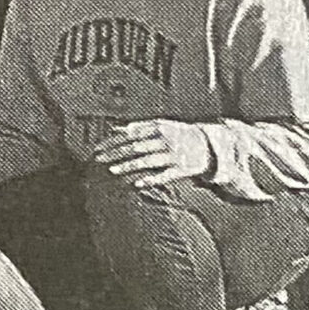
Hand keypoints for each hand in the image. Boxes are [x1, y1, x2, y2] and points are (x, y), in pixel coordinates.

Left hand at [92, 119, 213, 189]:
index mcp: (159, 127)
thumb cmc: (180, 135)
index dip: (112, 141)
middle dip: (115, 153)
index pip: (130, 134)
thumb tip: (117, 128)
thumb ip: (139, 127)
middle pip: (135, 147)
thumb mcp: (162, 126)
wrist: (211, 145)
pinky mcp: (183, 170)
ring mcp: (174, 155)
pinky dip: (151, 179)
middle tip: (98, 159)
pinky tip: (137, 184)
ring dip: (128, 166)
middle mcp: (166, 140)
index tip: (98, 148)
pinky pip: (165, 176)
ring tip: (112, 170)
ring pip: (147, 161)